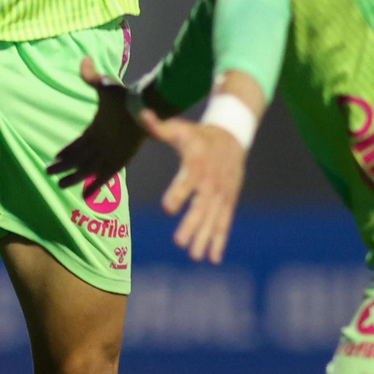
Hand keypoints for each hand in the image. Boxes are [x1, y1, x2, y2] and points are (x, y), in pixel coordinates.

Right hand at [47, 57, 146, 203]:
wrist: (147, 107)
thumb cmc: (126, 98)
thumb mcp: (105, 86)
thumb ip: (91, 77)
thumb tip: (84, 59)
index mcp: (96, 129)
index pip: (77, 144)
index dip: (66, 152)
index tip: (54, 158)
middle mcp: (101, 144)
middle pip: (78, 159)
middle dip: (64, 168)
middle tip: (50, 175)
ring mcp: (110, 153)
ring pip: (87, 169)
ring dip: (74, 178)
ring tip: (61, 186)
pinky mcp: (119, 161)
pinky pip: (104, 176)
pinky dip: (95, 186)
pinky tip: (85, 196)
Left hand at [142, 112, 246, 263]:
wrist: (232, 136)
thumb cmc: (197, 135)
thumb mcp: (179, 128)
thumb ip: (158, 127)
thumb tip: (140, 114)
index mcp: (197, 163)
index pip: (187, 180)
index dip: (178, 193)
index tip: (167, 208)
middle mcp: (211, 180)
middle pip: (202, 205)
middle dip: (192, 224)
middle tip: (179, 243)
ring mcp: (222, 192)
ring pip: (214, 218)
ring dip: (205, 238)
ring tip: (195, 257)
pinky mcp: (228, 200)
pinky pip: (225, 222)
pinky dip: (220, 240)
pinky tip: (213, 259)